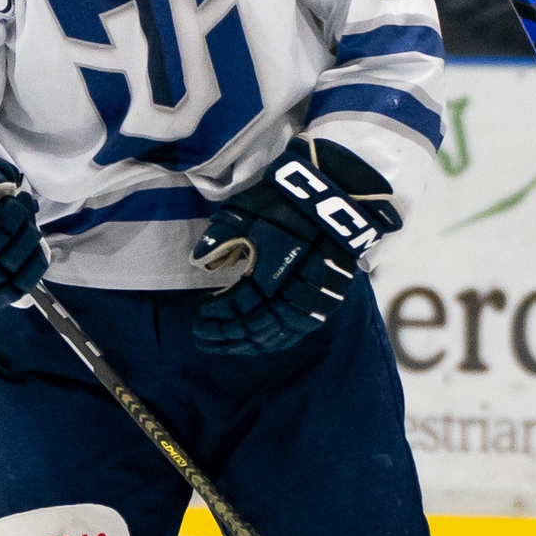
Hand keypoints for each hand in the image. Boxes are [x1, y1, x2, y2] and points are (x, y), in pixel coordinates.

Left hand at [191, 139, 401, 354]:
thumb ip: (222, 236)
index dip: (216, 314)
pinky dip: (274, 340)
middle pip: (256, 327)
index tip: (196, 313)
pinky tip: (257, 341)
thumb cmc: (287, 198)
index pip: (239, 305)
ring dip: (248, 343)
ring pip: (277, 334)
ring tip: (225, 343)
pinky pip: (297, 331)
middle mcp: (296, 291)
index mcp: (273, 269)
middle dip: (226, 335)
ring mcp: (316, 300)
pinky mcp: (329, 300)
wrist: (339, 192)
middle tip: (201, 335)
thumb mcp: (247, 209)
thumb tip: (200, 261)